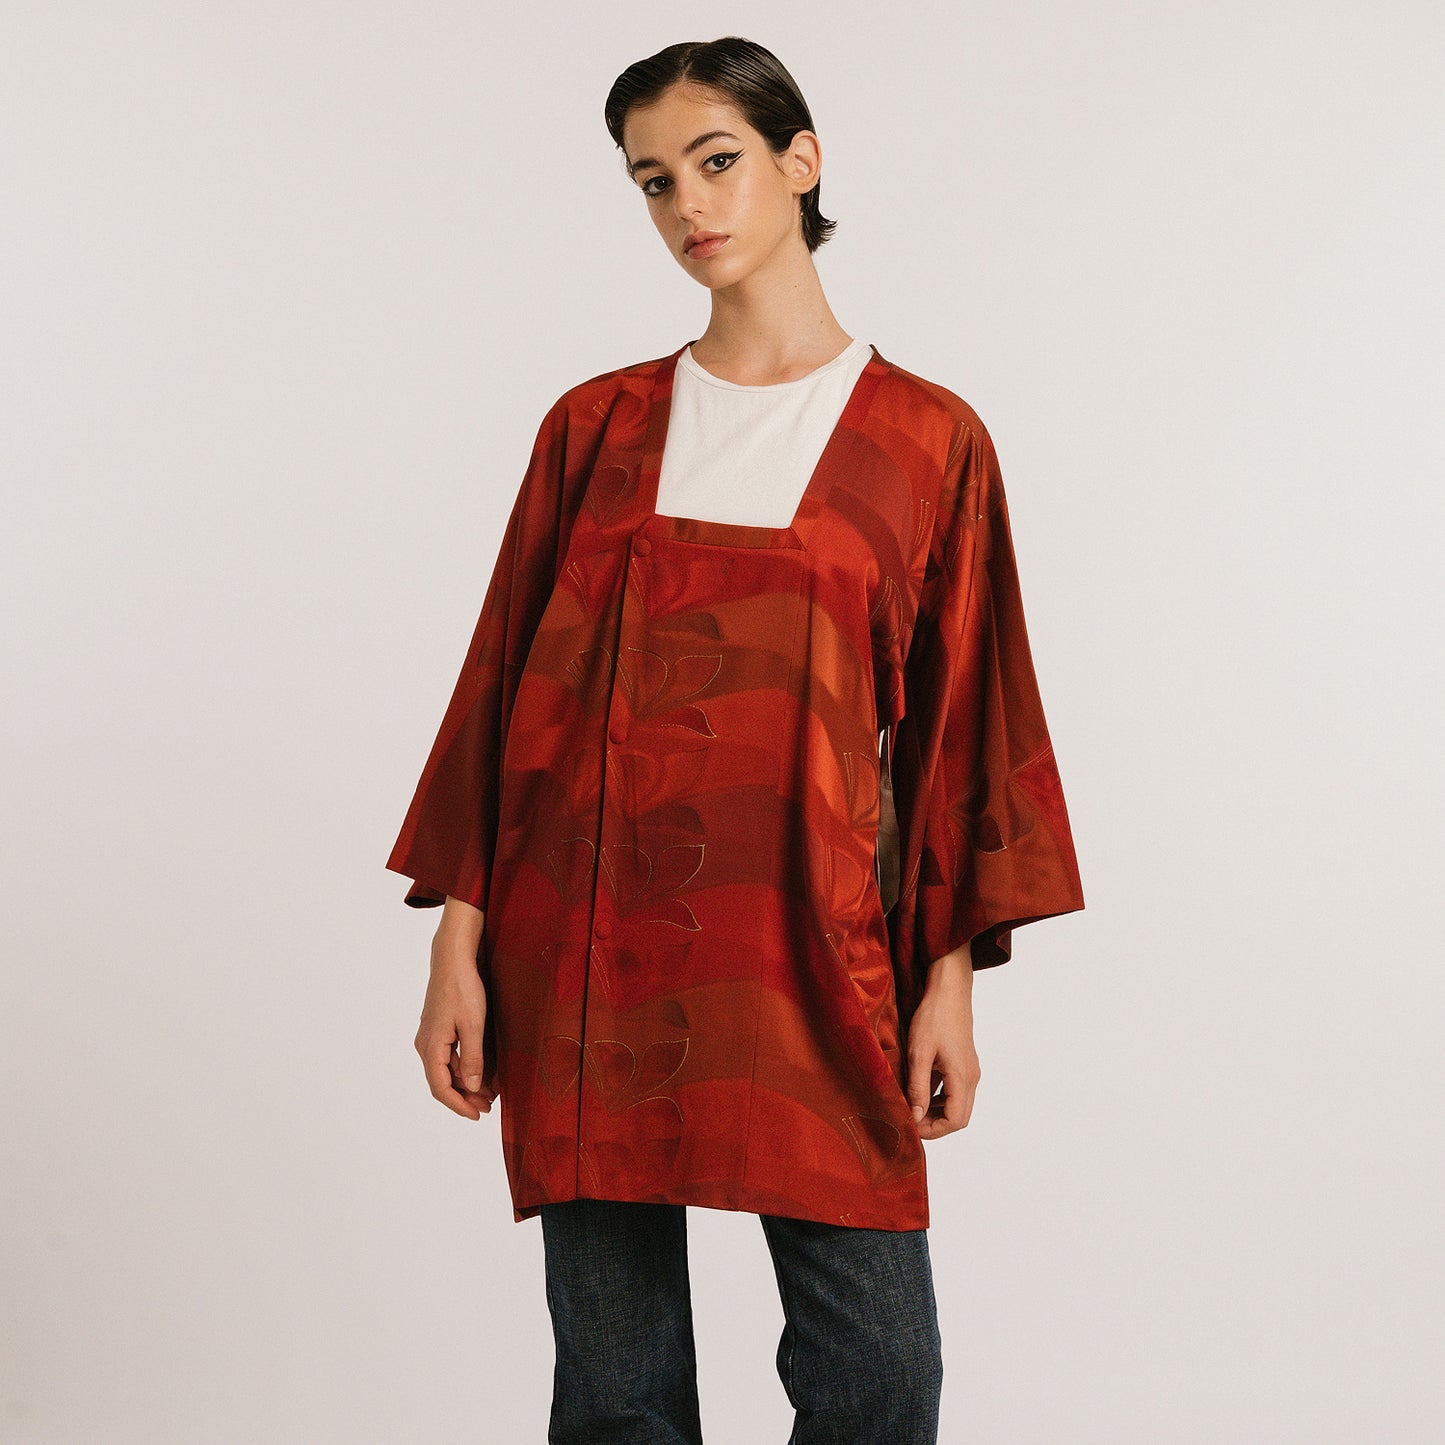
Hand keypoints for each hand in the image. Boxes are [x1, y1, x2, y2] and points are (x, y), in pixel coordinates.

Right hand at [414, 901, 496, 1118]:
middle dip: (465, 1097)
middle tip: (489, 1107)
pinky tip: (481, 1070)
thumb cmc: (462, 988)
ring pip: (446, 1069)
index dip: (459, 1105)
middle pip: (442, 1081)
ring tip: (489, 1093)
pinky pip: (448, 1056)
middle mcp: (426, 1044)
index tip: (477, 1115)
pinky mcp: (439, 1028)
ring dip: (466, 1083)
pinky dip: (464, 1067)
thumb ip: (472, 1058)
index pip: (440, 1088)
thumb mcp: (473, 1025)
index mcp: (431, 1047)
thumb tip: (472, 1086)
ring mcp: (431, 1036)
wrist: (452, 959)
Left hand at [905, 947, 980, 1138]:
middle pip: (959, 1117)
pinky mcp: (964, 1062)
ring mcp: (969, 1070)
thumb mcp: (919, 1053)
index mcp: (962, 1077)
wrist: (949, 989)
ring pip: (958, 1104)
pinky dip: (939, 1097)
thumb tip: (914, 1117)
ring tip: (912, 1107)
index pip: (955, 1120)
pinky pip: (955, 1090)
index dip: (933, 1130)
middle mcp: (971, 1077)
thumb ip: (918, 1087)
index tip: (910, 1125)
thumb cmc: (934, 1017)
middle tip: (910, 1120)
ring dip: (936, 1112)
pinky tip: (919, 1090)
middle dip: (935, 1124)